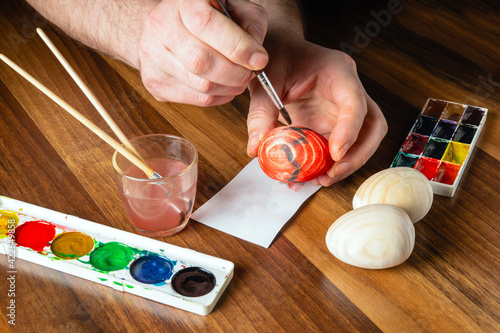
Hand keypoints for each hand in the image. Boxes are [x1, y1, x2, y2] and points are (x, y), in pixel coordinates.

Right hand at [137, 0, 268, 105]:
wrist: (167, 27)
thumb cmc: (206, 16)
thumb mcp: (233, 6)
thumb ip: (250, 22)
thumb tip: (255, 54)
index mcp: (182, 2)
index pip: (206, 24)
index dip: (238, 46)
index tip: (259, 59)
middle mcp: (160, 27)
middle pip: (202, 62)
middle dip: (236, 73)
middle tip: (250, 73)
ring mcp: (153, 57)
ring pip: (201, 86)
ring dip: (230, 88)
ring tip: (239, 79)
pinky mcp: (154, 83)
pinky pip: (196, 99)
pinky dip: (218, 97)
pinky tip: (224, 86)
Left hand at [247, 30, 387, 186]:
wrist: (276, 52)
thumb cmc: (276, 58)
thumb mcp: (265, 82)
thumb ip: (261, 114)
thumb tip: (256, 149)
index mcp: (337, 71)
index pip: (355, 103)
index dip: (350, 131)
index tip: (335, 155)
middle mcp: (347, 91)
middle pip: (372, 126)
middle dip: (357, 155)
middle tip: (332, 174)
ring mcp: (342, 109)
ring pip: (362, 140)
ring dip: (346, 164)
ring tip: (320, 180)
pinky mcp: (332, 123)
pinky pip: (339, 147)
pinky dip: (329, 164)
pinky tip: (310, 176)